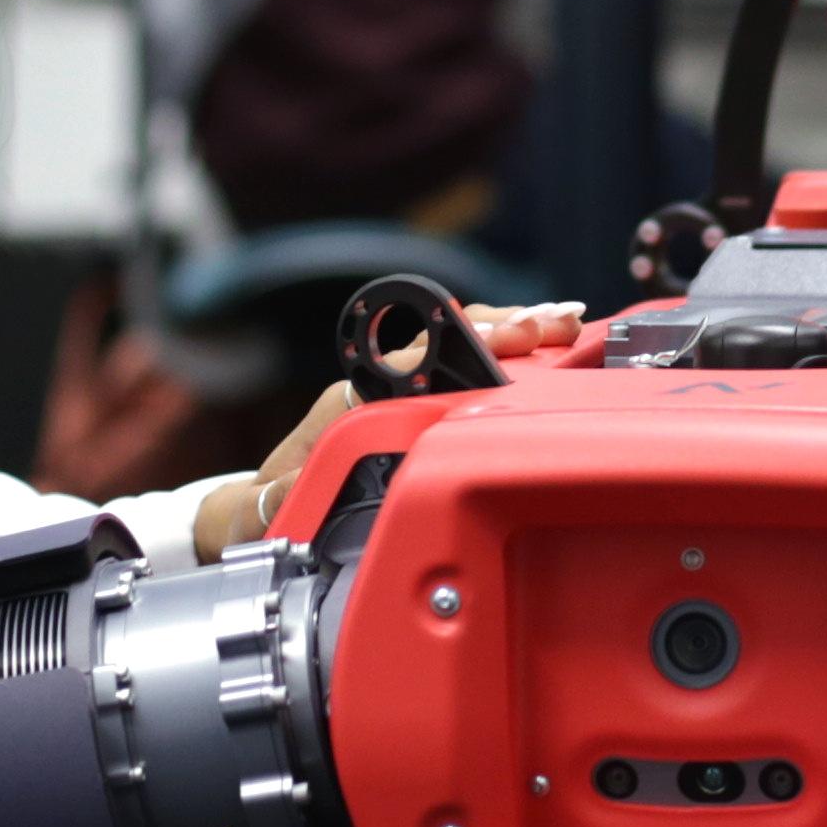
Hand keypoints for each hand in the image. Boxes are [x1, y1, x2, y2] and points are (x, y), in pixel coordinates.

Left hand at [192, 304, 596, 556]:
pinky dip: (503, 356)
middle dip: (503, 328)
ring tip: (562, 322)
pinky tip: (542, 347)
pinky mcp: (414, 407)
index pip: (416, 358)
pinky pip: (463, 370)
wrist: (264, 504)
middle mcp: (379, 386)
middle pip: (449, 341)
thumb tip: (291, 489)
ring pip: (461, 350)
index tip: (500, 339)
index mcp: (352, 401)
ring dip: (511, 334)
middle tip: (554, 322)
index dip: (460, 345)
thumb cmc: (276, 500)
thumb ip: (282, 497)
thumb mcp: (274, 504)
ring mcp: (399, 392)